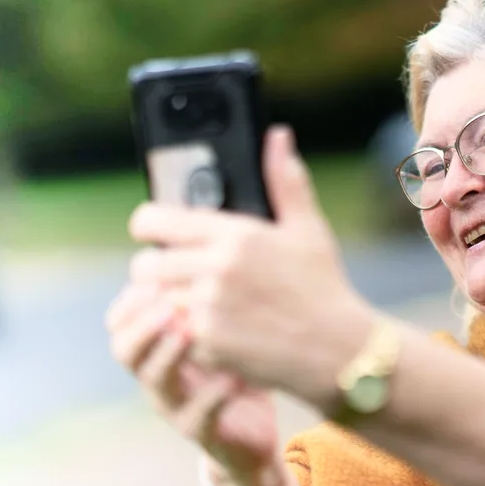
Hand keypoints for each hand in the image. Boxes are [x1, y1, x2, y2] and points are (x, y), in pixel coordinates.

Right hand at [105, 283, 279, 482]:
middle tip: (166, 302)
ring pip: (156, 380)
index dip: (131, 299)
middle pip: (126, 350)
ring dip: (170, 352)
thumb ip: (207, 296)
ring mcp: (176, 407)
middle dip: (142, 323)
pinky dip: (215, 393)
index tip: (154, 273)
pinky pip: (200, 414)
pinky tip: (234, 375)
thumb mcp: (221, 331)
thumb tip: (203, 240)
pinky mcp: (202, 433)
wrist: (253, 436)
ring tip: (191, 330)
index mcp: (157, 349)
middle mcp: (159, 378)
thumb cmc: (237, 371)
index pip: (121, 322)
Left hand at [125, 126, 373, 412]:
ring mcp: (209, 309)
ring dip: (173, 304)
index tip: (154, 233)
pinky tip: (222, 333)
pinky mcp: (208, 344)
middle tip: (181, 276)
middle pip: (146, 266)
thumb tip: (278, 135)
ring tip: (204, 305)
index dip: (147, 226)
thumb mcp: (307, 229)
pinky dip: (192, 336)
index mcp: (235, 235)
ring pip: (159, 303)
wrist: (338, 350)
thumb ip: (285, 181)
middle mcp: (216, 269)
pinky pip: (177, 334)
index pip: (154, 221)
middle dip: (157, 271)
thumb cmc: (322, 287)